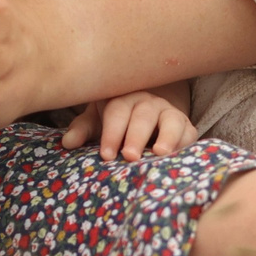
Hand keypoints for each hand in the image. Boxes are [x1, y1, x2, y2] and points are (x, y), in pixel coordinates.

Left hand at [61, 90, 197, 159]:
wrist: (149, 113)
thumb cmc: (116, 120)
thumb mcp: (97, 120)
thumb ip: (83, 130)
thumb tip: (67, 143)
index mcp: (123, 99)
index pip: (117, 111)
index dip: (111, 133)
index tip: (106, 155)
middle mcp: (148, 103)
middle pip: (143, 116)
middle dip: (136, 136)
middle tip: (130, 156)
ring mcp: (169, 113)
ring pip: (170, 120)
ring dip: (166, 136)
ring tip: (160, 153)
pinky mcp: (186, 127)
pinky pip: (188, 132)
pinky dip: (184, 143)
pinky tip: (177, 156)